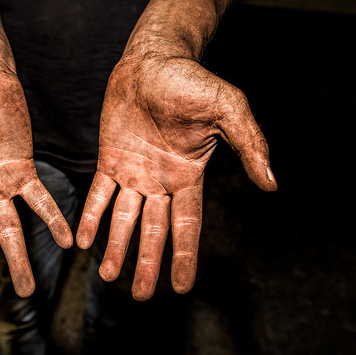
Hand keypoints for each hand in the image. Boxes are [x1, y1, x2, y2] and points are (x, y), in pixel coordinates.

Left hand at [77, 55, 275, 299]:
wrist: (153, 59)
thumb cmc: (192, 81)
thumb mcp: (229, 108)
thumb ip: (250, 144)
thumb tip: (271, 183)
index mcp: (189, 176)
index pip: (187, 225)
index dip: (185, 256)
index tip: (181, 288)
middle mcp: (160, 181)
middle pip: (154, 231)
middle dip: (148, 262)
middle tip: (140, 295)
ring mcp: (134, 171)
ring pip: (124, 219)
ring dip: (116, 247)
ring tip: (107, 276)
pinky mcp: (110, 159)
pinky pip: (98, 193)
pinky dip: (92, 216)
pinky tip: (84, 240)